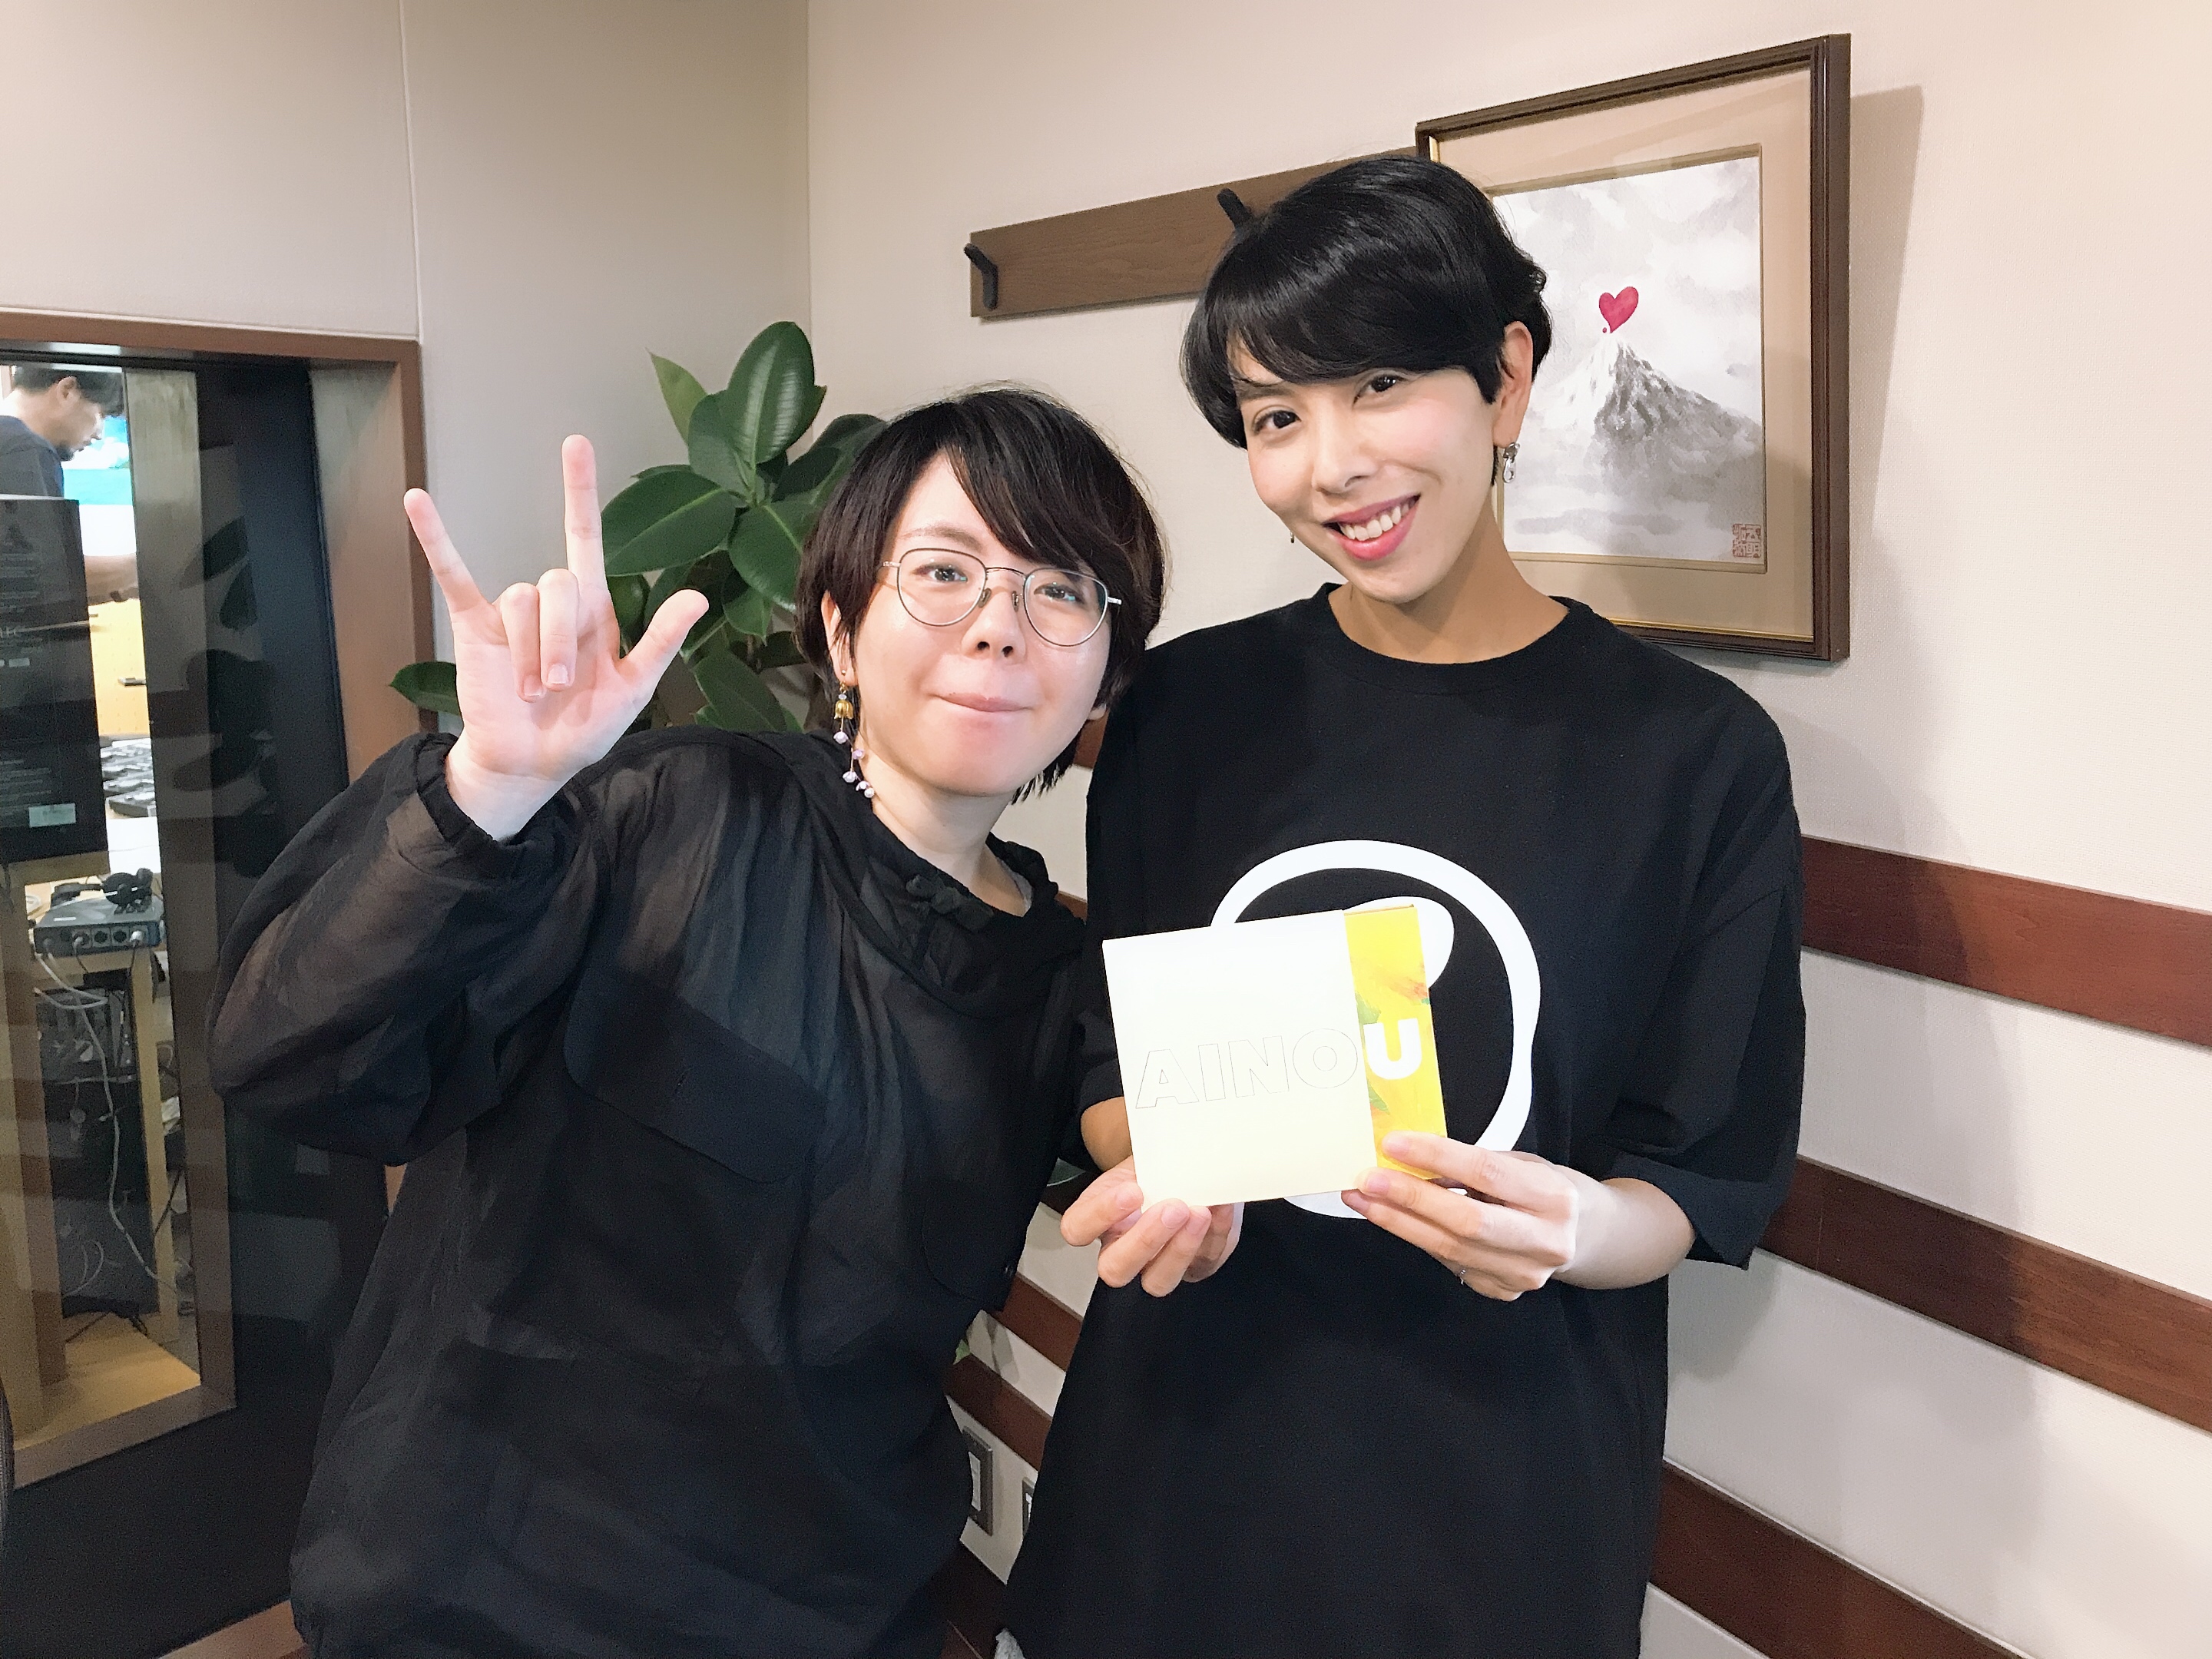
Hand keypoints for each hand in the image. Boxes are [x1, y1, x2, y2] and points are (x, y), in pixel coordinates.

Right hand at [405, 436, 708, 838]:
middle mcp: (553, 603)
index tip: (575, 443)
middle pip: (557, 583)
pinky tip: (417, 501)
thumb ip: (661, 640)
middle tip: (557, 689)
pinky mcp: (475, 627)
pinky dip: (436, 539)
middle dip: (558, 641)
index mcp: (593, 609)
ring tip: (531, 693)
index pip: (586, 537)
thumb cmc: (586, 728)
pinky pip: (455, 575)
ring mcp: (511, 613)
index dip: (580, 491)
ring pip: (520, 601)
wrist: (533, 764)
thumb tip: (697, 595)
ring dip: (527, 653)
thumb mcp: (634, 687)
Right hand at [1059, 1159, 1242, 1295]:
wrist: (1191, 1169)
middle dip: (1146, 1240)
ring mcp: (1157, 1265)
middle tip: (1174, 1208)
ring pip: (1158, 1281)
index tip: (1133, 1191)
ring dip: (1181, 1249)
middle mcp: (1122, 1250)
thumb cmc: (1160, 1166)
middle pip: (1115, 1269)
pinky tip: (1221, 1208)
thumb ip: (1149, 1161)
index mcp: (1098, 1219)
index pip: (1077, 1229)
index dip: (1100, 1215)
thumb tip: (1173, 1156)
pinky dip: (1216, 1235)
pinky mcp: (1194, 1267)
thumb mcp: (1145, 1157)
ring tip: (1201, 1212)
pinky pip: (1202, 1263)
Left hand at [1343, 1132, 1580, 1299]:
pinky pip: (1451, 1263)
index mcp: (1554, 1197)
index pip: (1486, 1173)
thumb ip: (1474, 1166)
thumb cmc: (1544, 1190)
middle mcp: (1545, 1241)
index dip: (1436, 1157)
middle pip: (1466, 1221)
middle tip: (1368, 1179)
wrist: (1583, 1236)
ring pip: (1450, 1248)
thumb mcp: (1523, 1165)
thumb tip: (1410, 1159)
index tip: (1393, 1144)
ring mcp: (1525, 1274)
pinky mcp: (1505, 1292)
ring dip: (1399, 1222)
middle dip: (1410, 1199)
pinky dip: (1419, 1238)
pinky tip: (1394, 1220)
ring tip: (1363, 1198)